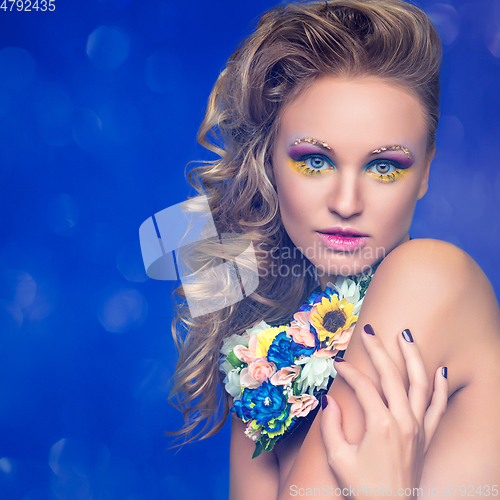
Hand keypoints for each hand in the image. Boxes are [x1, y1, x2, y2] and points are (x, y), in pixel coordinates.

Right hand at [320, 325, 447, 498]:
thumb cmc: (363, 487)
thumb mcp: (338, 458)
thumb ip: (331, 426)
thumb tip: (329, 400)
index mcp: (381, 425)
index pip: (364, 386)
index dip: (348, 371)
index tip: (337, 363)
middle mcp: (404, 421)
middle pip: (392, 375)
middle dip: (379, 350)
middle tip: (369, 331)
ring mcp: (418, 427)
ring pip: (420, 383)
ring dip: (413, 357)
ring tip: (406, 335)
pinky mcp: (426, 436)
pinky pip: (438, 406)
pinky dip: (441, 387)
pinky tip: (440, 370)